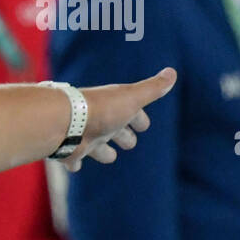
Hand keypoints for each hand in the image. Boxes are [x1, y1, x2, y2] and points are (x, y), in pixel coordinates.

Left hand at [62, 67, 176, 172]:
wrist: (66, 122)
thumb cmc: (102, 110)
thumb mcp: (132, 98)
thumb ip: (152, 89)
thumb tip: (172, 72)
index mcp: (115, 108)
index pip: (132, 114)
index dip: (139, 119)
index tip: (143, 124)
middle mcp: (99, 122)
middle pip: (115, 131)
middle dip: (123, 136)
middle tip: (129, 142)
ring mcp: (84, 136)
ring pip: (97, 147)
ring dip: (103, 152)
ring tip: (109, 156)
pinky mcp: (71, 151)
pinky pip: (73, 159)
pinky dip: (74, 163)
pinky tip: (75, 167)